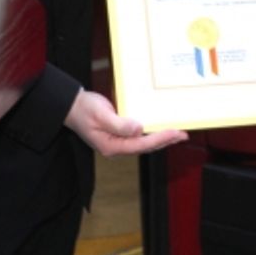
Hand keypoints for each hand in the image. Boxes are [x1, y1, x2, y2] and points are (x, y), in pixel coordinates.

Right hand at [64, 89, 187, 156]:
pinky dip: (152, 134)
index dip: (159, 139)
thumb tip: (138, 129)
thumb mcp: (100, 114)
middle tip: (183, 135)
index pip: (141, 144)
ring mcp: (118, 143)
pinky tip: (160, 131)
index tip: (174, 132)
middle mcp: (116, 147)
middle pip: (146, 147)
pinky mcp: (119, 136)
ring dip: (161, 139)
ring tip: (177, 134)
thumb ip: (118, 124)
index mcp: (112, 146)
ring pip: (144, 144)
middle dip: (165, 141)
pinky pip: (139, 138)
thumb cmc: (84, 110)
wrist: (72, 107)